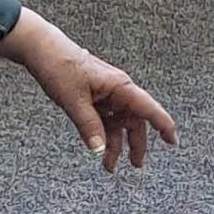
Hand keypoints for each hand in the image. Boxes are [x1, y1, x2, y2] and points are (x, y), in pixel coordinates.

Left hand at [3, 8, 179, 171]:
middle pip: (134, 120)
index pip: (149, 108)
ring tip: (109, 165)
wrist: (40, 48)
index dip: (163, 125)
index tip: (173, 141)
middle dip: (136, 144)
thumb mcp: (73, 100)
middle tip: (136, 164)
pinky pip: (104, 119)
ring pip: (118, 123)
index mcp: (120, 86)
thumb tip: (99, 150)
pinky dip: (102, 134)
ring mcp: (106, 94)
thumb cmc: (59, 65)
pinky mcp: (94, 96)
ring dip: (115, 143)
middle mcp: (117, 90)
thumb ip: (89, 127)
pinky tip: (98, 147)